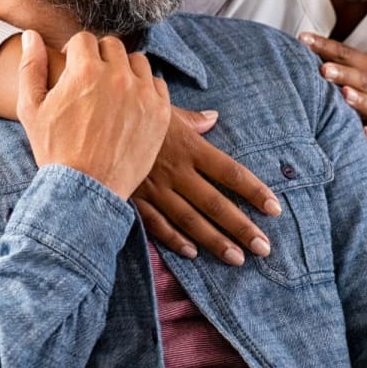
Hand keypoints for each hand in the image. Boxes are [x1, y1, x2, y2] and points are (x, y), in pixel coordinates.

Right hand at [17, 30, 170, 199]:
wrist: (86, 190)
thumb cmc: (54, 150)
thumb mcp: (31, 108)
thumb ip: (31, 66)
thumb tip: (31, 35)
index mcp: (85, 70)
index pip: (84, 39)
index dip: (75, 53)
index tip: (73, 68)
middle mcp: (117, 76)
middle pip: (112, 46)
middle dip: (100, 58)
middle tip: (92, 81)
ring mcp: (142, 93)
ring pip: (137, 61)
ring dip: (125, 70)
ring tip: (112, 91)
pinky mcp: (160, 111)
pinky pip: (157, 84)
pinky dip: (145, 89)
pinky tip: (131, 104)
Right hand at [133, 107, 282, 265]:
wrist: (92, 119)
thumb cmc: (132, 110)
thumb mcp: (164, 109)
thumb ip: (192, 119)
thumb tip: (214, 117)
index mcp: (189, 146)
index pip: (230, 172)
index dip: (254, 191)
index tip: (274, 208)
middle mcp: (176, 171)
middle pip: (215, 203)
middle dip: (241, 227)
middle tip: (264, 247)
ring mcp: (155, 188)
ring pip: (190, 220)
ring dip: (215, 241)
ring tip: (237, 259)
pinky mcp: (135, 199)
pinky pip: (157, 224)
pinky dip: (175, 240)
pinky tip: (193, 253)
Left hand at [298, 32, 366, 147]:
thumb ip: (342, 60)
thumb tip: (305, 45)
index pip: (345, 53)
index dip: (324, 46)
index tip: (303, 40)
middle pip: (359, 77)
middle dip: (341, 73)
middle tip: (323, 69)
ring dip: (357, 99)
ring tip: (344, 94)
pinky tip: (363, 133)